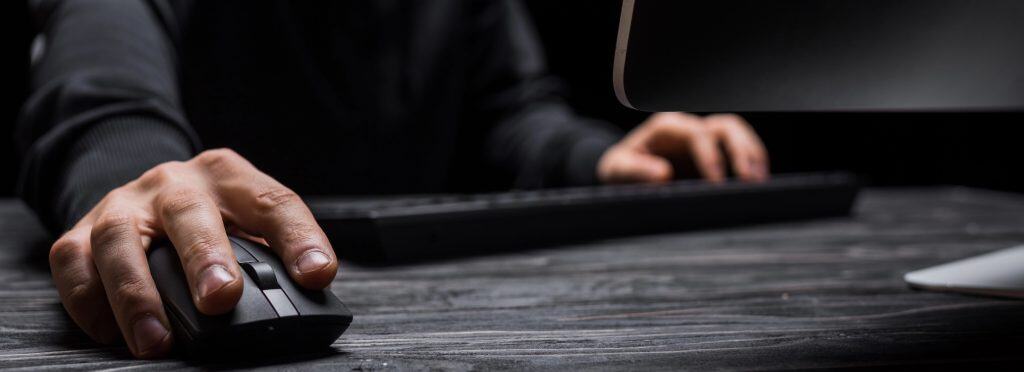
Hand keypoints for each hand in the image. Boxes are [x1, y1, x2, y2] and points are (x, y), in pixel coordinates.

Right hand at [48, 149, 336, 357]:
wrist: (147, 195)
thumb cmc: (211, 221)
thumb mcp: (246, 225)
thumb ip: (266, 259)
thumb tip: (299, 310)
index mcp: (231, 178)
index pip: (273, 202)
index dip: (299, 238)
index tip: (317, 274)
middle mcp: (176, 183)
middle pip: (189, 212)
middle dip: (204, 256)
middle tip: (220, 300)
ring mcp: (125, 204)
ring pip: (120, 238)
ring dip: (137, 294)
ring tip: (157, 341)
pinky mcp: (81, 231)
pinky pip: (75, 262)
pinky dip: (90, 301)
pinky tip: (111, 332)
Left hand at [598, 112, 768, 183]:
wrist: (621, 172)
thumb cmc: (619, 169)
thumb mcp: (617, 170)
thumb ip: (635, 171)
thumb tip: (663, 174)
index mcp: (666, 128)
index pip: (697, 134)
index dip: (710, 156)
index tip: (717, 182)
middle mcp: (688, 128)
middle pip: (725, 127)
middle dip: (741, 150)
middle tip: (749, 180)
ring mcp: (703, 138)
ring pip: (736, 134)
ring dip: (752, 154)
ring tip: (760, 181)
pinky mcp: (712, 153)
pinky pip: (738, 149)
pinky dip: (750, 161)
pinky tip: (757, 181)